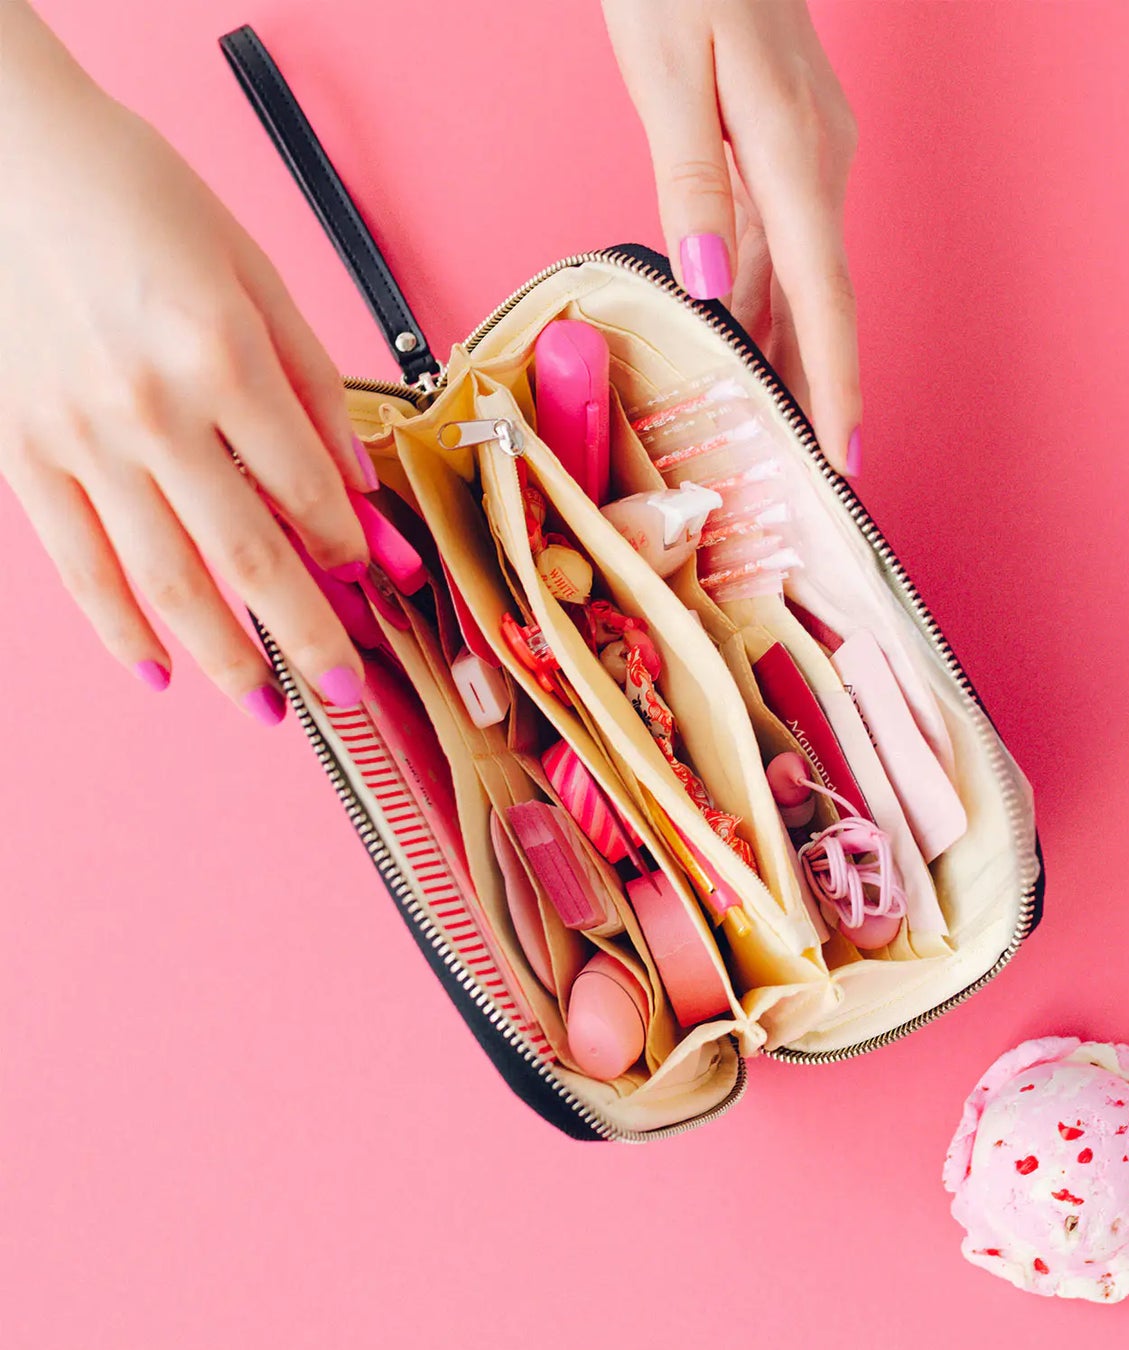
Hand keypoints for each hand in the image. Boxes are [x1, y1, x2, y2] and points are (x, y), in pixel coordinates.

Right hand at [0, 5, 373, 721]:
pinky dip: (120, 626)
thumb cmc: (136, 196)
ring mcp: (76, 438)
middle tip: (347, 694)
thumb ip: (315, 385)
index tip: (374, 584)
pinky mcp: (19, 451)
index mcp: (222, 357)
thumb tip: (359, 487)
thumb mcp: (255, 273)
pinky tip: (159, 670)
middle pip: (248, 558)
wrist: (2, 146)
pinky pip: (77, 564)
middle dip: (308, 637)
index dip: (348, 550)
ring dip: (225, 657)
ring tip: (269, 705)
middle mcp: (150, 410)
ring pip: (165, 581)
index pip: (307, 491)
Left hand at [602, 0, 860, 476]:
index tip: (842, 459)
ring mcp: (804, 152)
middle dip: (814, 390)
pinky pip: (777, 244)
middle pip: (819, 303)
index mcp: (792, 153)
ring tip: (762, 426)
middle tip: (799, 473)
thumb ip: (691, 181)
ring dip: (785, 352)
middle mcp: (814, 161)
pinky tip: (736, 338)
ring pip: (798, 279)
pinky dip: (760, 300)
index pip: (824, 298)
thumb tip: (708, 284)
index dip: (835, 386)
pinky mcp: (781, 142)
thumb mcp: (666, 70)